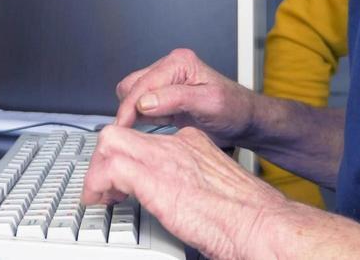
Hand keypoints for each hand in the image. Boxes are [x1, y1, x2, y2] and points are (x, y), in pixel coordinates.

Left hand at [81, 125, 285, 259]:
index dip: (127, 158)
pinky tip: (101, 202)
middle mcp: (177, 145)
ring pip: (110, 141)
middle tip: (103, 189)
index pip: (146, 139)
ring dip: (96, 170)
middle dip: (104, 160)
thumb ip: (194, 185)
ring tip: (99, 197)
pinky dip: (96, 184)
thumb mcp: (217, 190)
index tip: (121, 183)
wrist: (263, 224)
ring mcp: (164, 158)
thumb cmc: (249, 217)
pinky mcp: (154, 178)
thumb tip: (180, 202)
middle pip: (123, 134)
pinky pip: (109, 168)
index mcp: (194, 145)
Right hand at [114, 48, 255, 144]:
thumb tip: (145, 101)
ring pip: (131, 95)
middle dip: (128, 109)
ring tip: (142, 131)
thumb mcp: (209, 103)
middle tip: (129, 133)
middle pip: (131, 86)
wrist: (244, 120)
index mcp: (179, 62)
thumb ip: (176, 99)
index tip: (123, 126)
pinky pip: (140, 106)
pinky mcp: (163, 98)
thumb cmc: (234, 109)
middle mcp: (169, 68)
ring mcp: (165, 82)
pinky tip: (150, 129)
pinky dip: (139, 118)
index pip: (143, 83)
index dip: (130, 106)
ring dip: (133, 114)